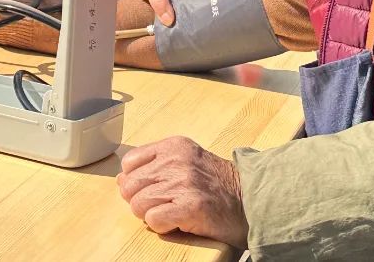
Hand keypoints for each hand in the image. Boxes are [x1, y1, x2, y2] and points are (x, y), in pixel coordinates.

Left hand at [117, 136, 248, 248]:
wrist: (252, 200)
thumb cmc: (218, 184)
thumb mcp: (187, 160)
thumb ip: (156, 164)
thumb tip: (122, 180)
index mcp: (174, 146)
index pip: (129, 163)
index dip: (135, 181)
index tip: (151, 189)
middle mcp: (176, 161)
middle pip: (129, 186)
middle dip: (140, 200)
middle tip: (161, 205)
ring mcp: (183, 183)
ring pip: (138, 204)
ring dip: (151, 214)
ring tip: (172, 213)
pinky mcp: (190, 207)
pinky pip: (153, 220)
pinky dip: (161, 226)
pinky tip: (177, 222)